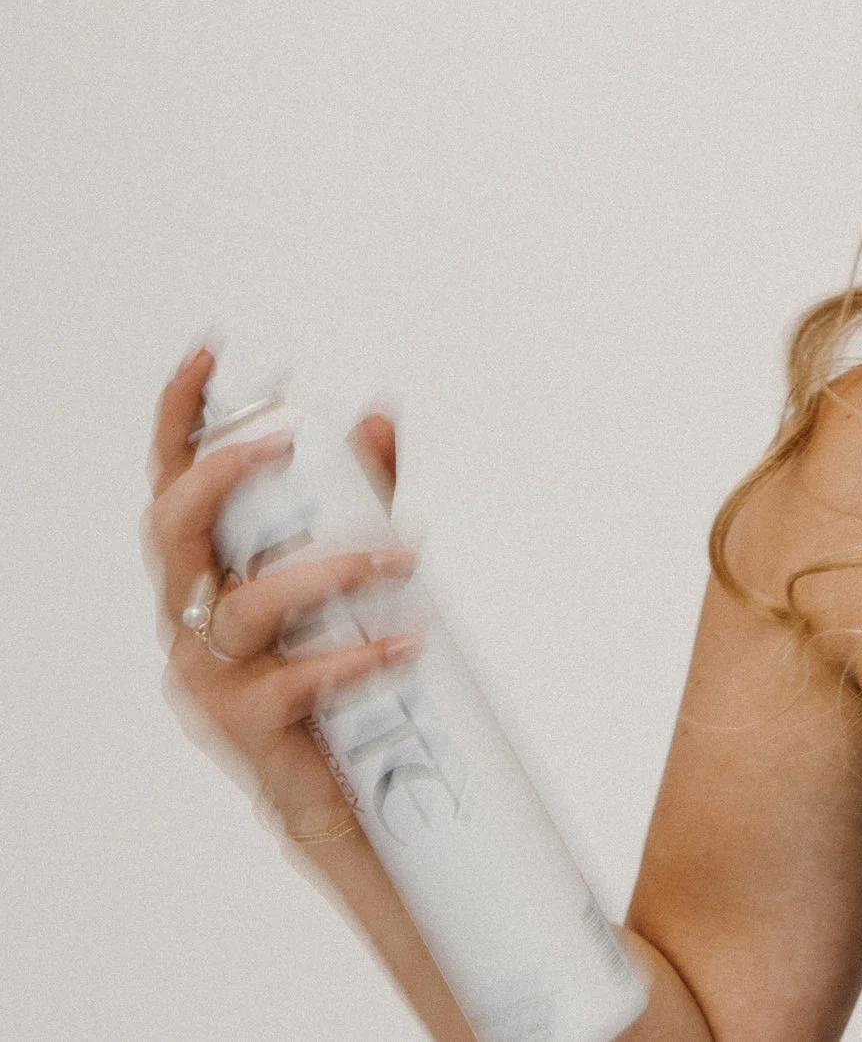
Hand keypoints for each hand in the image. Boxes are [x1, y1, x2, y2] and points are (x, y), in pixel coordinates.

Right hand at [144, 346, 421, 828]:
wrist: (349, 791)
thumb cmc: (338, 673)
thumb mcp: (353, 573)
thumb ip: (362, 498)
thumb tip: (379, 417)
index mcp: (208, 572)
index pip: (175, 483)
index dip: (180, 420)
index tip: (205, 354)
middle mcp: (190, 616)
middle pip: (173, 531)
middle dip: (221, 475)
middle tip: (284, 443)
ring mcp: (209, 673)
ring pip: (246, 602)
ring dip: (329, 569)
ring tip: (402, 557)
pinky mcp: (245, 724)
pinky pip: (292, 679)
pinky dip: (355, 655)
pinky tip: (404, 643)